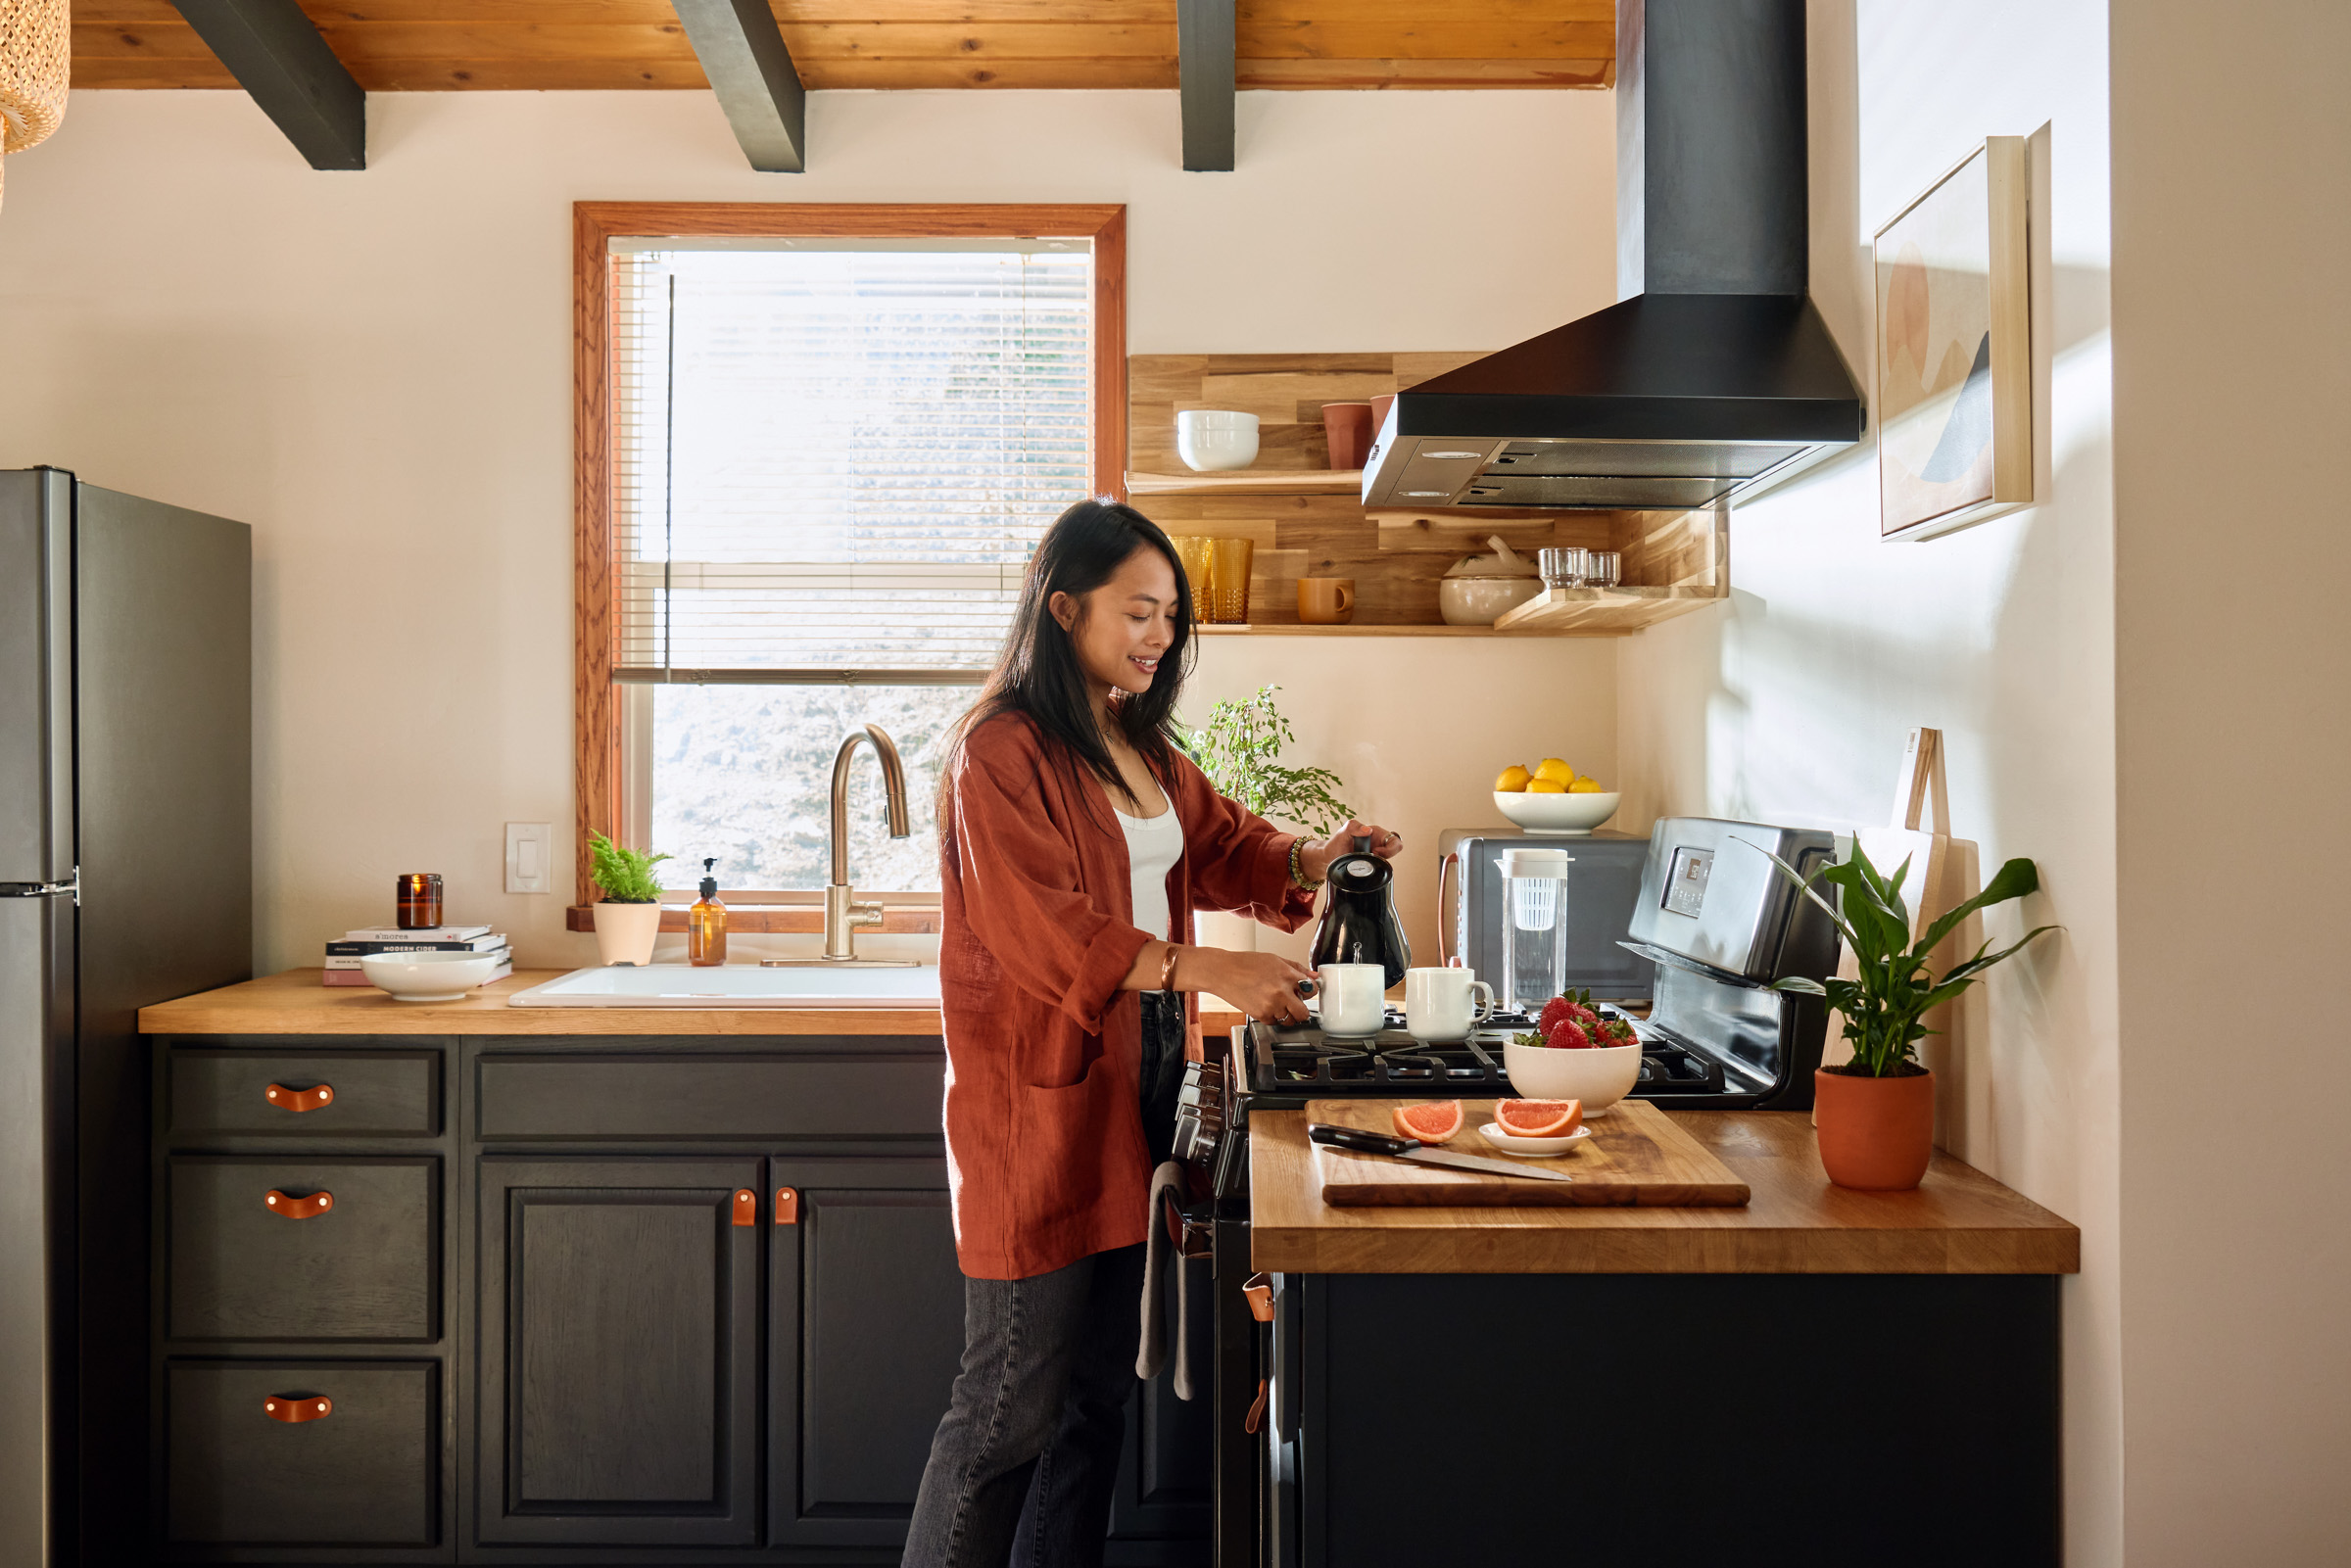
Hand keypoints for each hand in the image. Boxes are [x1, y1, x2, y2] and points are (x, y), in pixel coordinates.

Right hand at [1190, 948, 1319, 1025]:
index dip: (1310, 991)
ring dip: (1286, 1014)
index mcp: (1287, 975)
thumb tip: (1314, 976)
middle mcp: (1281, 992)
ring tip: (1277, 1003)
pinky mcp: (1261, 1015)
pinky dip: (1273, 1016)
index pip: (1313, 990)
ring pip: (1290, 1020)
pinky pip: (1275, 1022)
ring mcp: (1271, 1005)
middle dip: (1302, 1010)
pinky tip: (1265, 1004)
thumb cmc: (1246, 964)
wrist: (1223, 972)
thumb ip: (1297, 968)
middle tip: (1296, 1005)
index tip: (1306, 992)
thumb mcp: (1275, 960)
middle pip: (1304, 1013)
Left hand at [1301, 818, 1402, 884]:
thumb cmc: (1336, 843)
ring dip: (1380, 863)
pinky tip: (1364, 867)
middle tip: (1374, 856)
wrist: (1328, 859)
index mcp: (1375, 833)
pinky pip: (1381, 869)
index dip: (1389, 847)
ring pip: (1389, 860)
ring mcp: (1376, 855)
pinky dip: (1376, 869)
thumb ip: (1353, 826)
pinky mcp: (1372, 865)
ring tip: (1365, 861)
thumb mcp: (1343, 832)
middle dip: (1389, 854)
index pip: (1394, 839)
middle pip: (1397, 849)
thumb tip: (1368, 830)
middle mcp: (1378, 843)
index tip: (1375, 850)